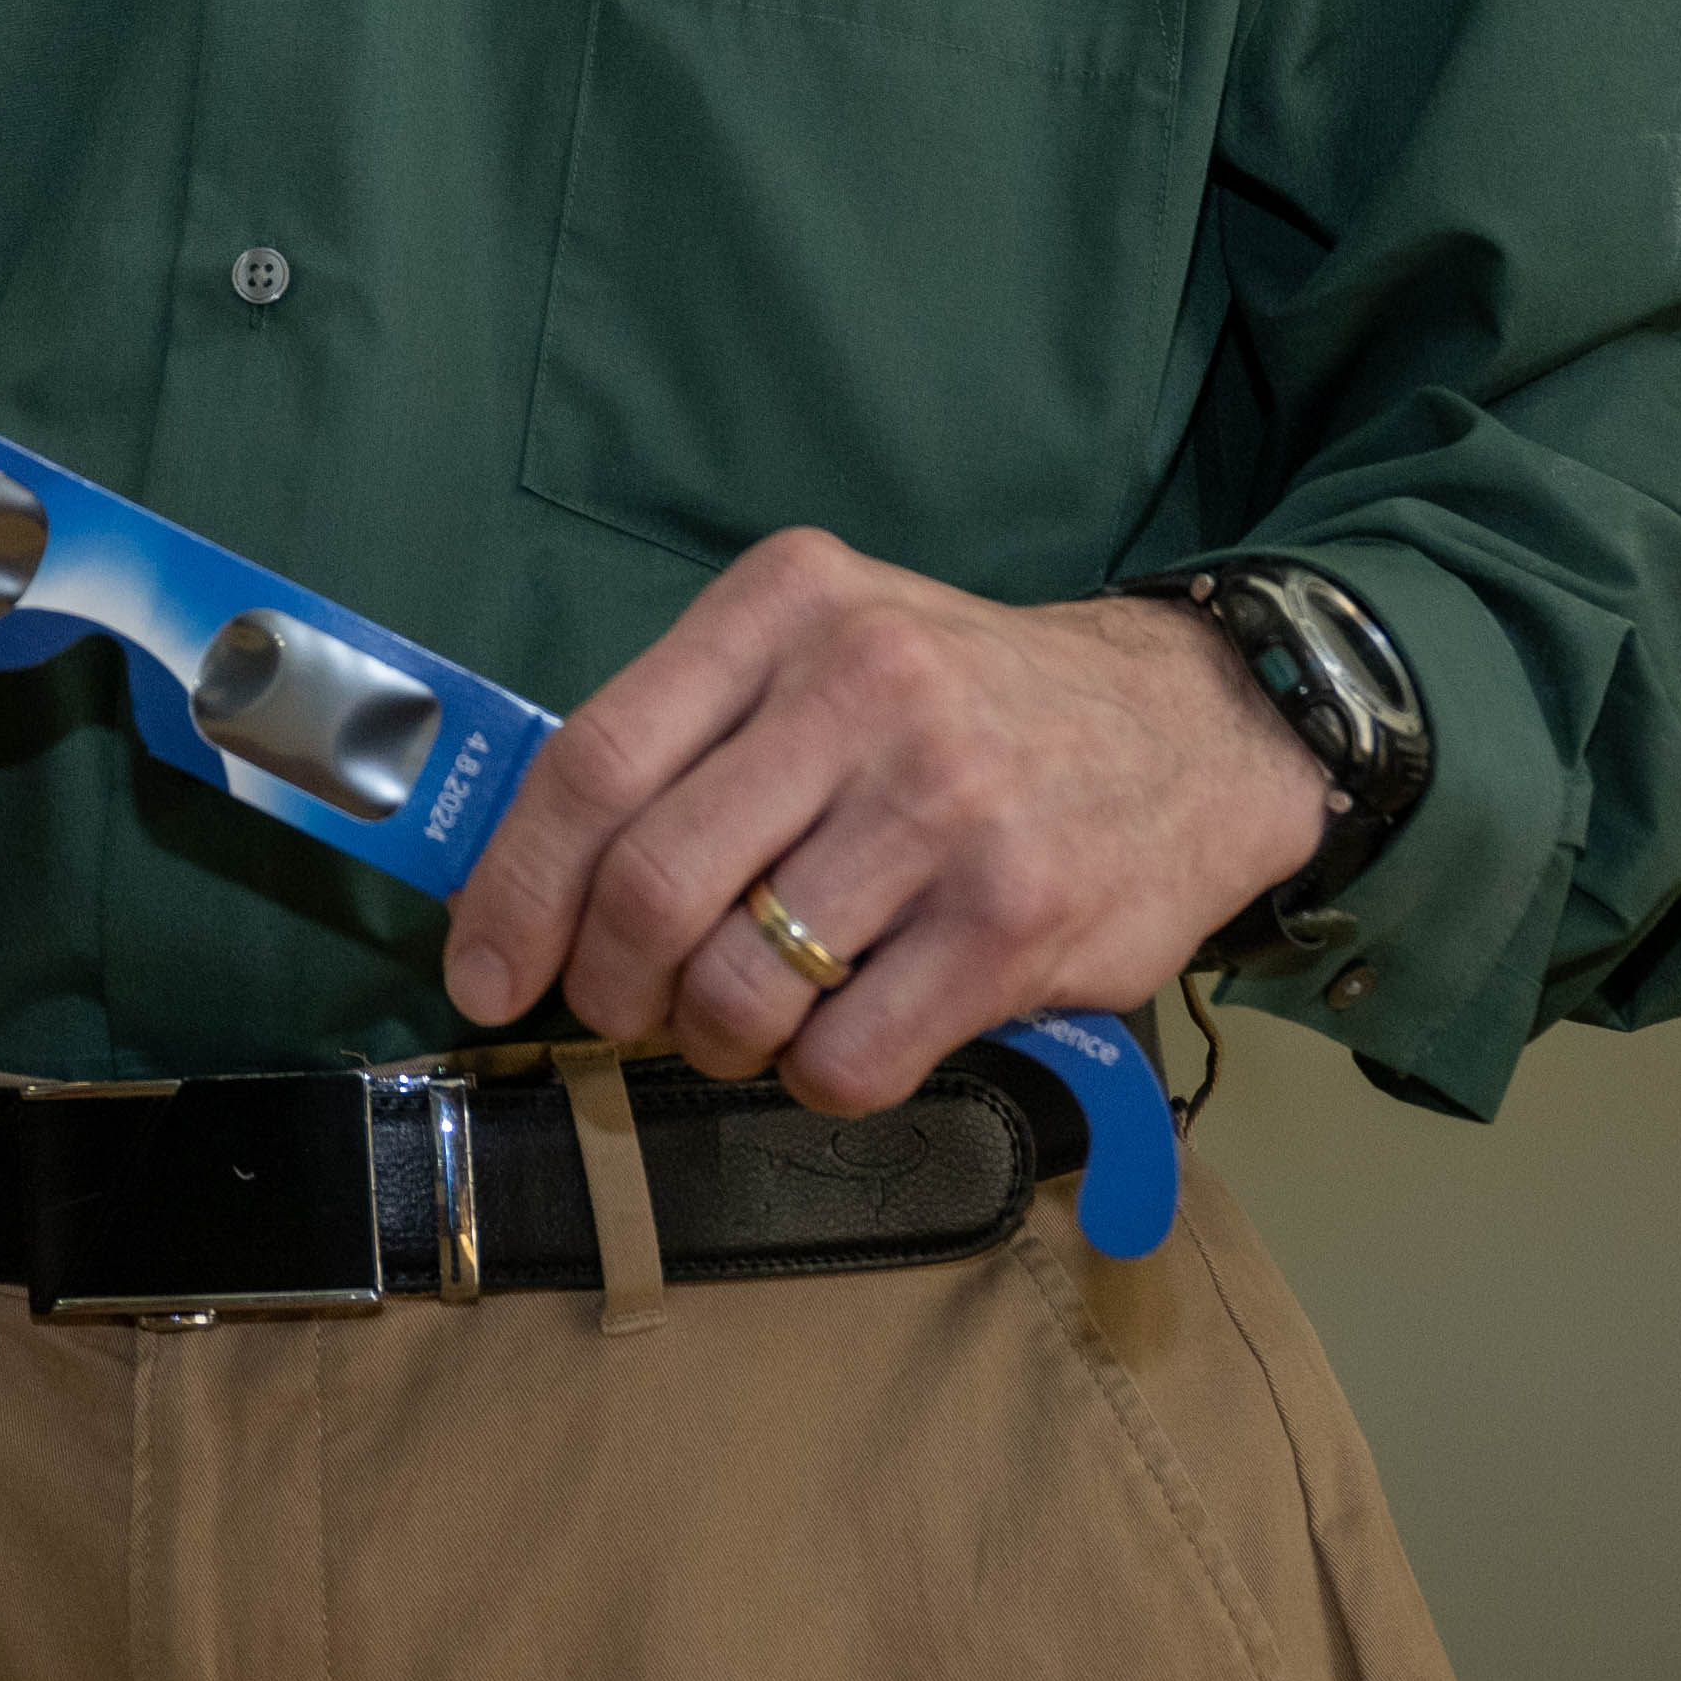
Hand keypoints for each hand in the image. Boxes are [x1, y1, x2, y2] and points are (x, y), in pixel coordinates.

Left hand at [435, 533, 1335, 1116]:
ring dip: (712, 1040)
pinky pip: (846, 1054)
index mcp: (786, 605)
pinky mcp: (1015, 919)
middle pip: (652, 885)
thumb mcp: (826, 648)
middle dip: (606, 984)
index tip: (487, 971)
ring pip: (741, 985)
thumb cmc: (970, 707)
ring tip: (743, 1022)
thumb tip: (532, 879)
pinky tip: (840, 1036)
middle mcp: (863, 687)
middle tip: (621, 1011)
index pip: (595, 760)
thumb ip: (693, 732)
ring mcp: (946, 805)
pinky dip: (811, 1075)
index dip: (515, 888)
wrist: (1193, 728)